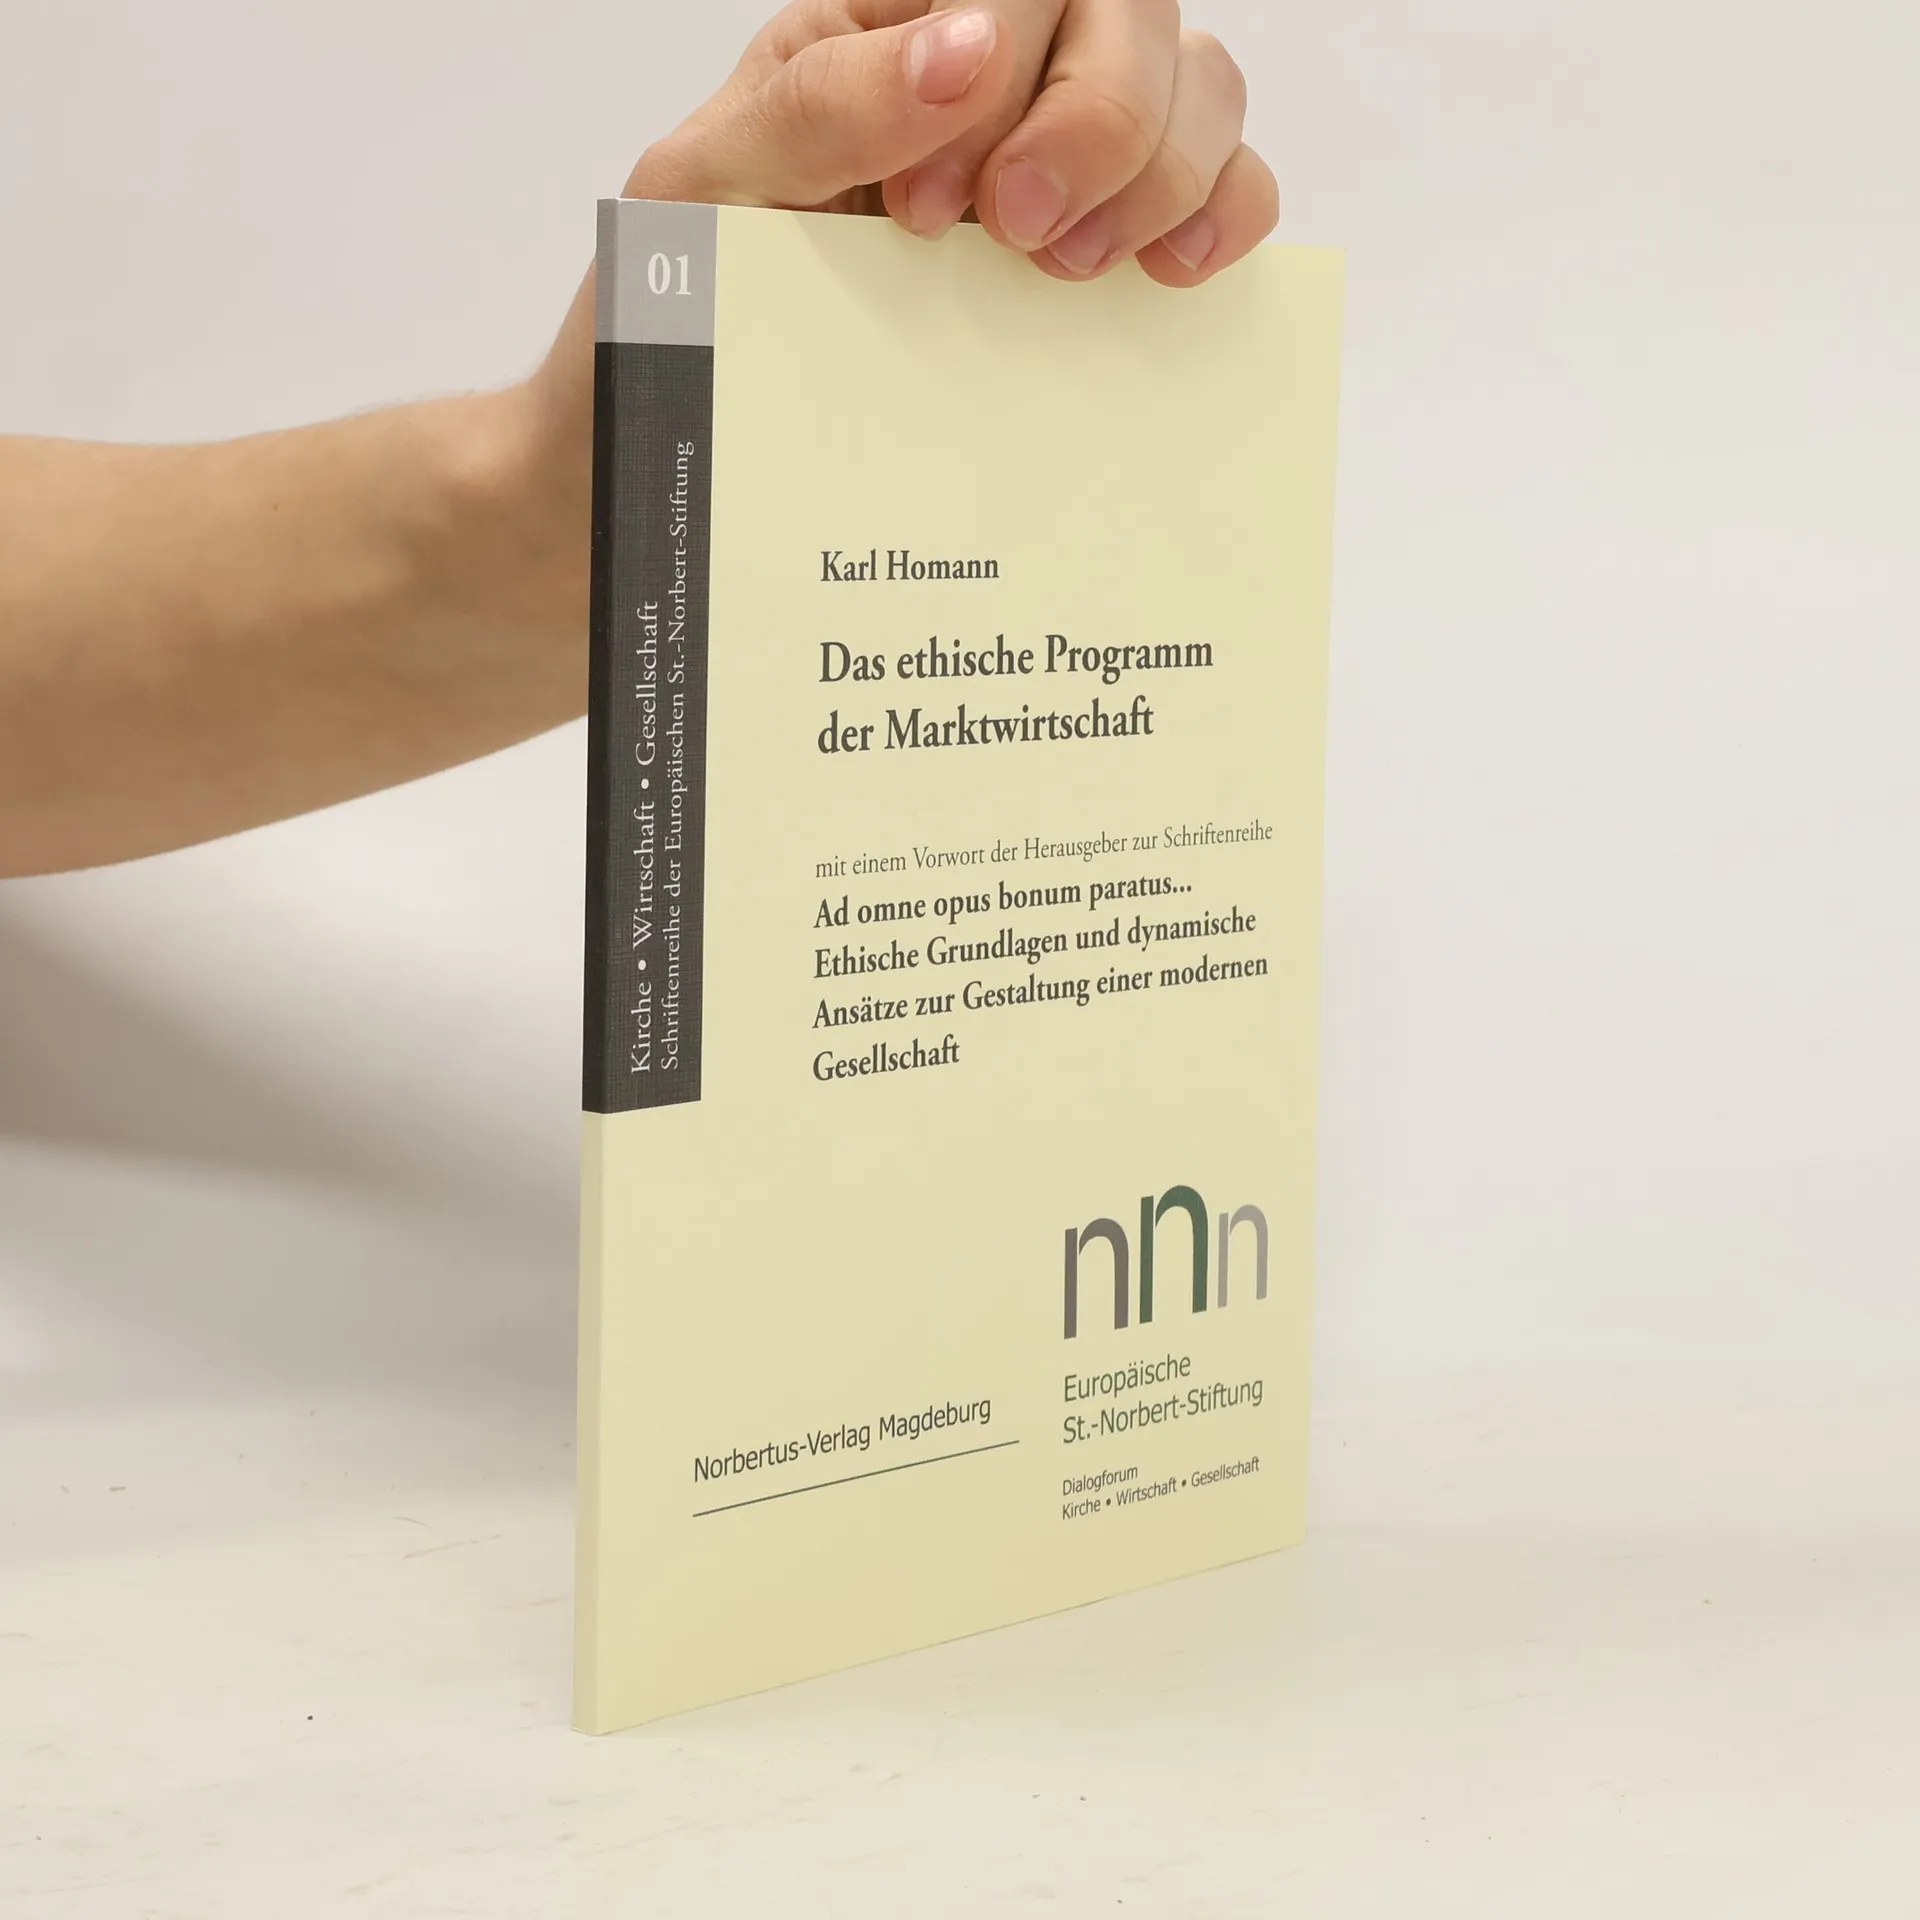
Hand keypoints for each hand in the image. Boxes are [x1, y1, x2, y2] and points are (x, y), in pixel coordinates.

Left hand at [512, 2, 1277, 642]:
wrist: (686, 469)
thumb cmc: (678, 329)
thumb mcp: (701, 203)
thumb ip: (818, 108)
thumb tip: (966, 54)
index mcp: (879, 35)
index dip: (1014, 66)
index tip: (937, 210)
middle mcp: (984, 78)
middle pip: (1129, 10)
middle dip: (1098, 123)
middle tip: (1019, 242)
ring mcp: (1057, 162)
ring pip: (1197, 84)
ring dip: (1164, 170)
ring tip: (1074, 276)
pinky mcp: (1106, 250)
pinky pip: (1225, 187)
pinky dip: (1226, 211)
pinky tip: (1166, 276)